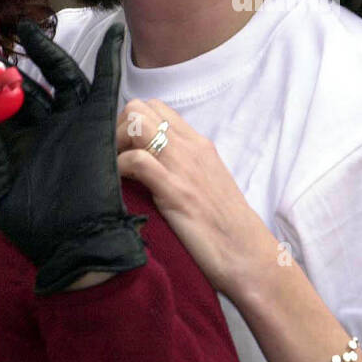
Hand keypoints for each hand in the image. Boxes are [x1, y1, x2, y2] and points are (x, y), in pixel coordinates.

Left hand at [0, 20, 147, 293]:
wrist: (75, 241)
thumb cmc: (34, 224)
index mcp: (18, 143)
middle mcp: (45, 127)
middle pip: (27, 85)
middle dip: (7, 64)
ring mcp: (72, 121)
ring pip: (60, 76)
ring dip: (47, 51)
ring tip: (30, 29)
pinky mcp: (97, 121)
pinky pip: (104, 82)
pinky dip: (109, 56)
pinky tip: (112, 31)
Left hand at [115, 99, 278, 298]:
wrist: (247, 254)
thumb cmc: (225, 226)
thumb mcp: (207, 183)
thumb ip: (184, 167)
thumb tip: (153, 166)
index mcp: (199, 144)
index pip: (156, 108)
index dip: (131, 123)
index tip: (123, 149)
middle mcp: (191, 148)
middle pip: (139, 108)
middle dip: (116, 129)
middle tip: (114, 161)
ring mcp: (184, 167)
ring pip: (135, 124)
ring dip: (114, 144)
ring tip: (114, 172)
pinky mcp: (176, 192)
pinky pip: (136, 161)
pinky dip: (118, 169)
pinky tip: (117, 188)